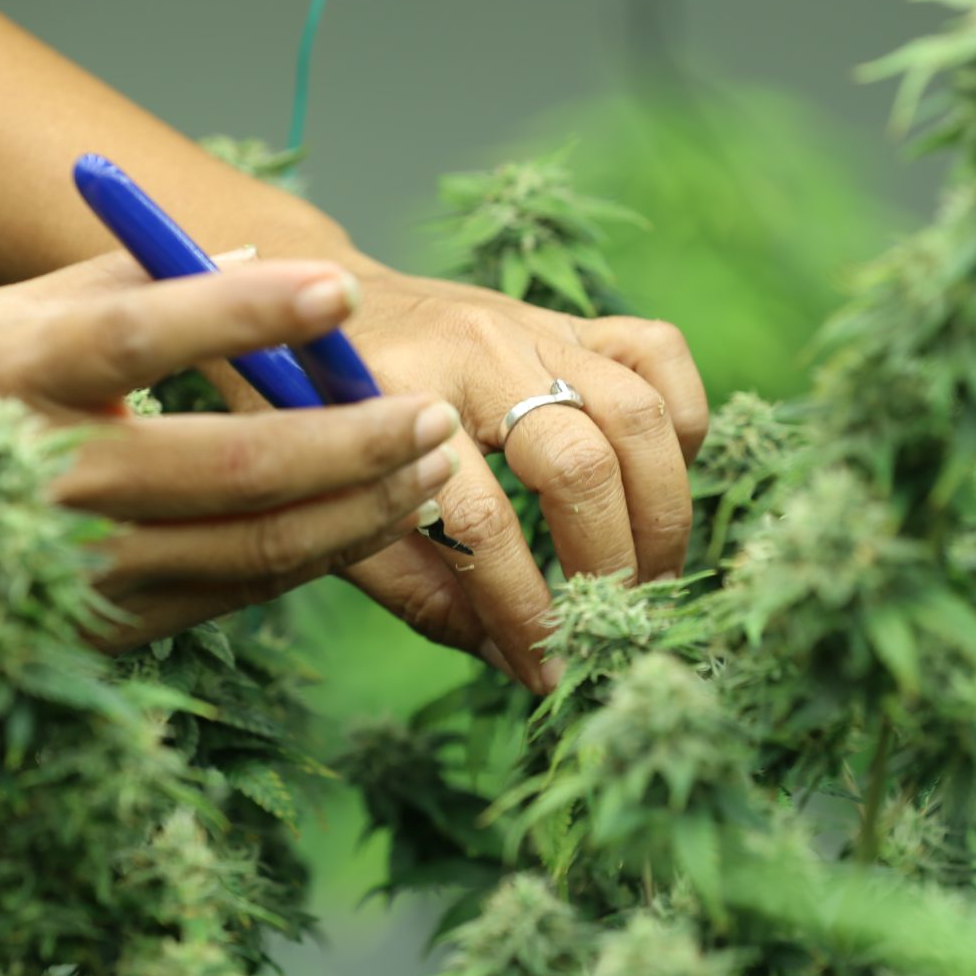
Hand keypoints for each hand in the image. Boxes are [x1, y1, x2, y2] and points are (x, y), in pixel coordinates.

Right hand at [0, 252, 460, 712]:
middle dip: (355, 440)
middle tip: (436, 410)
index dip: (246, 316)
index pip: (142, 338)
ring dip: (364, 506)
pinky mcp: (116, 622)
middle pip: (234, 466)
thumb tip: (254, 257)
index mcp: (17, 377)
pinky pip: (245, 589)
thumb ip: (123, 285)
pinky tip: (381, 511)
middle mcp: (56, 477)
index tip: (341, 284)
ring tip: (435, 463)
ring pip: (258, 546)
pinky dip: (325, 551)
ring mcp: (90, 564)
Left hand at [288, 257, 708, 693]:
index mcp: (395, 399)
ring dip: (660, 509)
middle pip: (580, 462)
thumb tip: (514, 662)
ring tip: (649, 574)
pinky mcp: (567, 318)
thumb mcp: (326, 506)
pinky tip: (657, 479)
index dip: (523, 609)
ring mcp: (530, 324)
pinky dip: (680, 419)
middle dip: (609, 561)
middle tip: (608, 622)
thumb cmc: (304, 418)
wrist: (294, 304)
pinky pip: (658, 351)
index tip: (545, 671)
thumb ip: (417, 588)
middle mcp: (476, 349)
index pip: (482, 523)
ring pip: (636, 409)